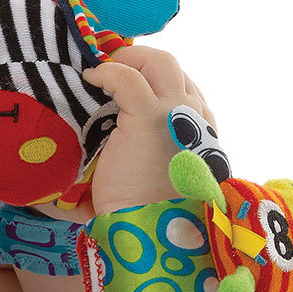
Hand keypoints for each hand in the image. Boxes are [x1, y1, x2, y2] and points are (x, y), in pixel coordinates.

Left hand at [81, 47, 216, 215]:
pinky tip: (91, 79)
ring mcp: (175, 113)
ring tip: (103, 72)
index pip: (182, 88)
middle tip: (113, 71)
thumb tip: (98, 158)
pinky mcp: (150, 116)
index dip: (153, 81)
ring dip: (129, 60)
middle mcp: (194, 117)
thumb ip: (150, 153)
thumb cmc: (150, 211)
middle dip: (142, 62)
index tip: (126, 86)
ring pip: (159, 62)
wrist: (151, 231)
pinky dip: (108, 72)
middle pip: (173, 68)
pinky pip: (128, 77)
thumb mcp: (158, 175)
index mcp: (201, 131)